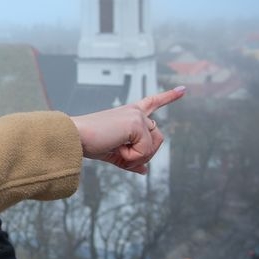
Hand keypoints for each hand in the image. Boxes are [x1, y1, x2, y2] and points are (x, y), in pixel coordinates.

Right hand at [70, 86, 185, 173]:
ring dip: (137, 156)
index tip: (183, 88)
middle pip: (158, 139)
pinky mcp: (136, 123)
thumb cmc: (89, 142)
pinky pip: (144, 151)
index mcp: (129, 114)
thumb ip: (132, 160)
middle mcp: (135, 112)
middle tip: (121, 155)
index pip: (153, 102)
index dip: (169, 96)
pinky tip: (116, 148)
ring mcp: (136, 116)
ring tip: (116, 150)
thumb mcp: (114, 153)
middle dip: (144, 154)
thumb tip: (145, 170)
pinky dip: (131, 157)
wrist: (75, 137)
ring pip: (153, 146)